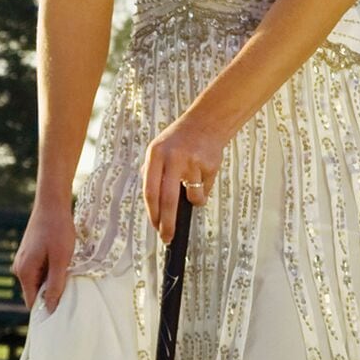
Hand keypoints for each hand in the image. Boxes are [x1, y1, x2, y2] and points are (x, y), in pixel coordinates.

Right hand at [12, 198, 77, 312]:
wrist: (51, 203)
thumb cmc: (58, 230)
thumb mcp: (61, 260)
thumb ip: (55, 285)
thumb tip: (50, 308)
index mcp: (24, 272)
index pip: (32, 302)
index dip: (47, 307)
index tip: (64, 306)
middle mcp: (19, 268)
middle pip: (35, 292)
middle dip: (51, 292)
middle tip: (70, 285)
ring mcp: (23, 260)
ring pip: (39, 280)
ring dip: (52, 279)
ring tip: (67, 269)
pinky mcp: (29, 253)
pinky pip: (39, 270)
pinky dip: (51, 270)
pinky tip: (62, 260)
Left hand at [142, 113, 227, 241]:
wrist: (207, 122)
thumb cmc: (179, 139)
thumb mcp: (158, 149)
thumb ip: (151, 172)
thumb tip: (152, 203)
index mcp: (156, 154)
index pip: (150, 190)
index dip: (153, 212)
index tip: (155, 227)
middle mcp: (173, 158)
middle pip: (168, 200)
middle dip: (168, 223)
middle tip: (168, 237)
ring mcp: (192, 162)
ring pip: (192, 197)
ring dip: (193, 200)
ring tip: (192, 184)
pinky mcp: (210, 165)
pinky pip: (205, 190)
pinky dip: (203, 189)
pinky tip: (202, 174)